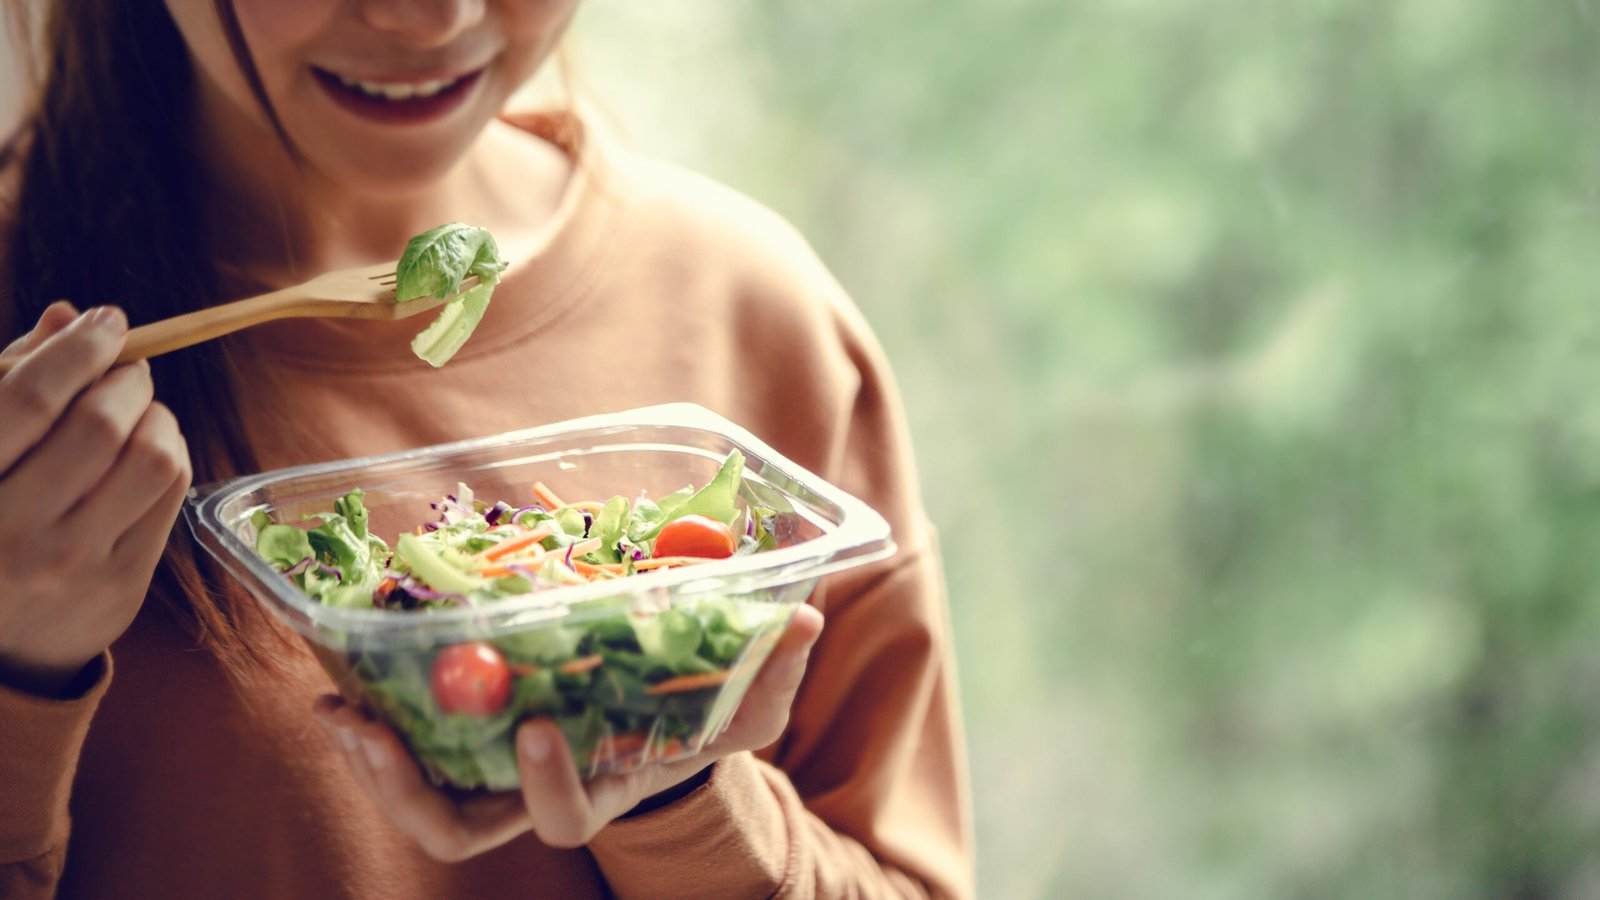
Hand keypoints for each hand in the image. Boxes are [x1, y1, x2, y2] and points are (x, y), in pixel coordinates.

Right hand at [0, 302, 192, 695]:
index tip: (107, 321)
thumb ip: (13, 381)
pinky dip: (173, 453)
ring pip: (152, 459)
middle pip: (99, 425)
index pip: (29, 398)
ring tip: (139, 411)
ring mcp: (71, 563)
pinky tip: (150, 450)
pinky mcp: (121, 584)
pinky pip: (171, 495)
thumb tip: (68, 316)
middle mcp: (12, 529)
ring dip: (158, 417)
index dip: (78, 348)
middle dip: (126, 379)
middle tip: (127, 368)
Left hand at [314, 603, 824, 859]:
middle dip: (408, 791)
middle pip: (461, 830)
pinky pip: (412, 743)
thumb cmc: (705, 716)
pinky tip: (345, 676)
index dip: (545, 783)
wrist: (662, 716)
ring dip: (372, 762)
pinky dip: (373, 716)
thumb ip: (774, 669)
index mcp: (603, 789)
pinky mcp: (469, 737)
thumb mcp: (748, 700)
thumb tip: (804, 618)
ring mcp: (496, 772)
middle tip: (371, 730)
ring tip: (338, 710)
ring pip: (421, 800)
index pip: (565, 818)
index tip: (536, 724)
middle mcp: (538, 793)